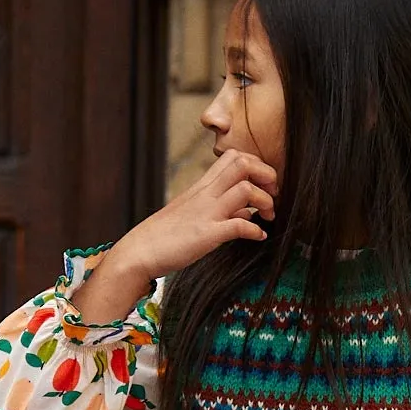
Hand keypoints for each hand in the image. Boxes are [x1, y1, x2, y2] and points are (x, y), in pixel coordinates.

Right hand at [75, 151, 277, 322]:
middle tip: (273, 195)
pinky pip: (239, 226)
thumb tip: (248, 212)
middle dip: (266, 175)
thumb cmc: (165, 236)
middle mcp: (205, 194)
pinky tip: (258, 237)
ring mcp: (206, 213)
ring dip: (265, 202)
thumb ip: (222, 209)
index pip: (234, 157)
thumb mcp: (194, 215)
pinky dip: (254, 230)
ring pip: (245, 189)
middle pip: (243, 164)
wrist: (138, 252)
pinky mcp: (206, 235)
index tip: (264, 183)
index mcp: (201, 187)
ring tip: (268, 217)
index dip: (257, 164)